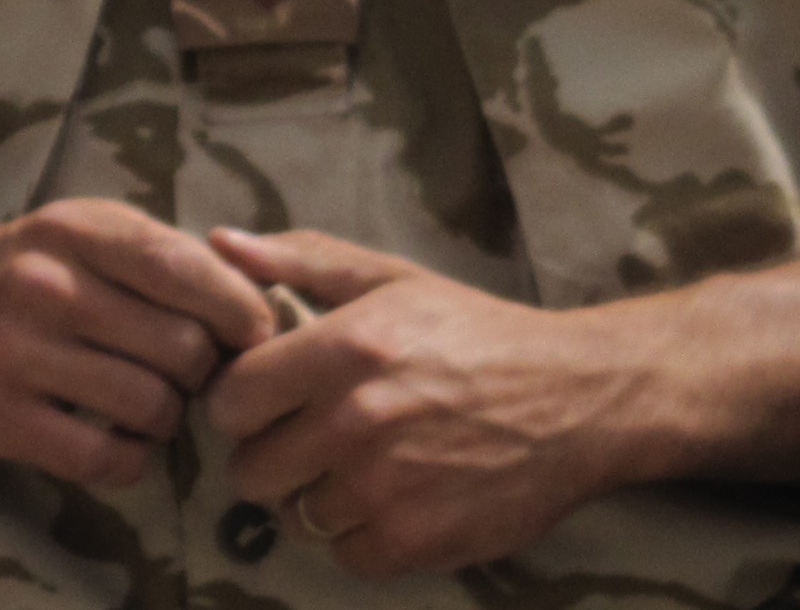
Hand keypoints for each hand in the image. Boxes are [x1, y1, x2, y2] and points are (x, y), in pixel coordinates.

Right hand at [0, 202, 286, 491]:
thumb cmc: (12, 273)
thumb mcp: (73, 233)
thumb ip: (151, 254)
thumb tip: (249, 289)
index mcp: (77, 229)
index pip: (184, 266)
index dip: (238, 306)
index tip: (257, 331)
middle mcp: (48, 284)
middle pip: (180, 343)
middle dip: (204, 369)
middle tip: (193, 376)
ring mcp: (18, 353)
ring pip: (149, 402)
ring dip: (169, 418)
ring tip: (157, 409)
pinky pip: (101, 455)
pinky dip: (131, 459)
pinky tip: (125, 446)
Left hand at [205, 227, 660, 575]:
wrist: (578, 398)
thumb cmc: (479, 333)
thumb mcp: (395, 279)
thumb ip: (303, 260)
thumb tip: (220, 244)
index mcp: (348, 346)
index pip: (231, 398)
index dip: (246, 402)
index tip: (274, 400)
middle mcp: (357, 419)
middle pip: (250, 471)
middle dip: (277, 455)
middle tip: (319, 437)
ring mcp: (383, 488)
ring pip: (296, 515)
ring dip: (324, 495)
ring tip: (371, 463)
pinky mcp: (411, 541)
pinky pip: (343, 554)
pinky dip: (363, 533)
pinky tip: (398, 496)